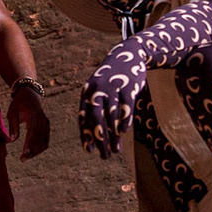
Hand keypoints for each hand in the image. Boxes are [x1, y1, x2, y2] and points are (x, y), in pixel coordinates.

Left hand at [6, 89, 50, 159]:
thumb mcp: (12, 113)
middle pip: (39, 138)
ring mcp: (46, 124)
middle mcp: (42, 120)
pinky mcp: (47, 127)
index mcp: (33, 115)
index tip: (25, 152)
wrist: (30, 96)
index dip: (30, 143)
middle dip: (32, 150)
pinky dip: (39, 148)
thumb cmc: (18, 105)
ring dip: (36, 151)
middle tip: (22, 159)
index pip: (33, 131)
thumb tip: (12, 140)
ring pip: (44, 141)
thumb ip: (13, 126)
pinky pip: (45, 140)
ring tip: (25, 158)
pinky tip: (31, 153)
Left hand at [79, 42, 147, 158]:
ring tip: (116, 150)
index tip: (89, 151)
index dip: (86, 135)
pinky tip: (123, 132)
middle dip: (100, 139)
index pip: (84, 118)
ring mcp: (113, 88)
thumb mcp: (99, 92)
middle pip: (97, 119)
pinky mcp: (128, 86)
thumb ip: (96, 111)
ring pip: (112, 116)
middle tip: (104, 156)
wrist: (128, 55)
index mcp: (87, 93)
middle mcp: (97, 90)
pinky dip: (124, 120)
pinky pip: (125, 107)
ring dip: (113, 135)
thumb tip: (95, 137)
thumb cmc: (111, 81)